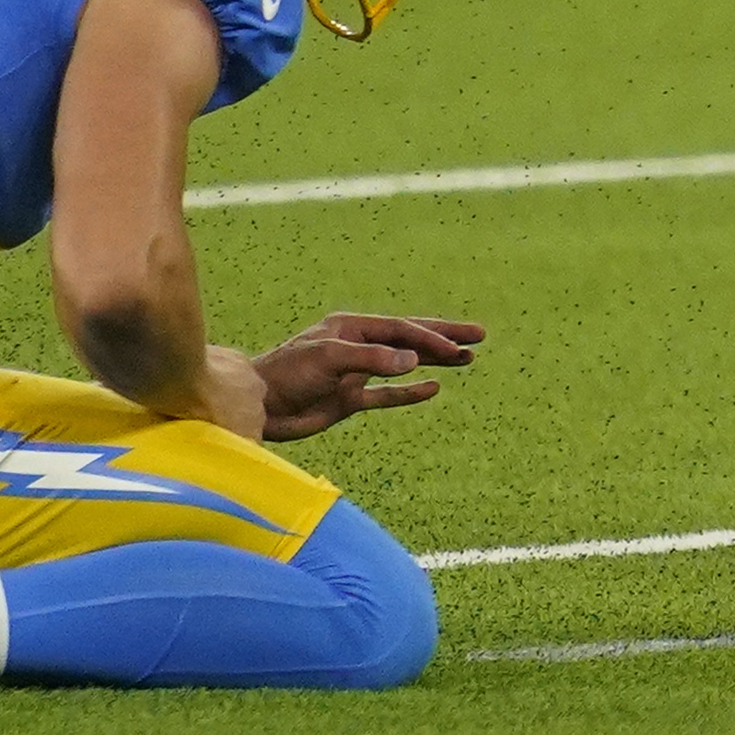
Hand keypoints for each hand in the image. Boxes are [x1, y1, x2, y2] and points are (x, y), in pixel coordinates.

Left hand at [248, 312, 483, 444]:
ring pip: (404, 365)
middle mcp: (356, 346)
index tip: (458, 347)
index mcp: (350, 328)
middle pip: (409, 339)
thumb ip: (371, 359)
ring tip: (467, 359)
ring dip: (434, 361)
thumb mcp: (329, 359)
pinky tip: (434, 388)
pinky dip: (410, 392)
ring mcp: (354, 373)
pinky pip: (387, 395)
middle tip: (479, 336)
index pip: (401, 330)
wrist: (255, 406)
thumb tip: (413, 361)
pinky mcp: (348, 400)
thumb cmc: (286, 374)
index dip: (431, 337)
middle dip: (443, 337)